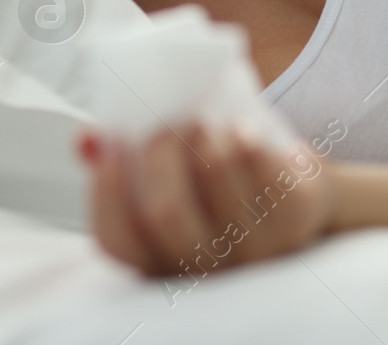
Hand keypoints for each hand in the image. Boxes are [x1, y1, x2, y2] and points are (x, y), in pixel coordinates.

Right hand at [75, 120, 333, 277]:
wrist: (299, 194)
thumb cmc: (223, 183)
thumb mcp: (172, 177)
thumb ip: (123, 160)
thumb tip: (88, 140)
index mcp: (162, 259)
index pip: (117, 240)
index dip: (104, 190)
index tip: (108, 141)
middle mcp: (204, 267)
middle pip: (164, 211)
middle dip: (159, 153)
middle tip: (166, 123)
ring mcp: (252, 250)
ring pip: (215, 184)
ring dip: (204, 139)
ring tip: (205, 120)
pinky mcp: (293, 223)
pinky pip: (264, 176)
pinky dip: (247, 144)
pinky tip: (241, 130)